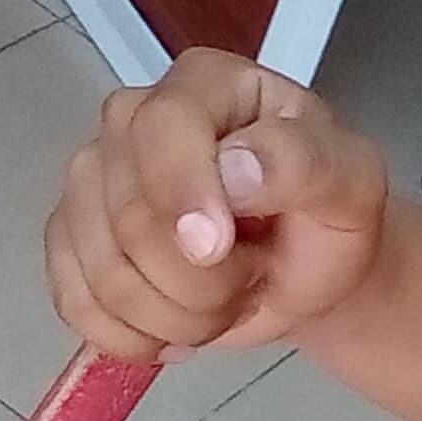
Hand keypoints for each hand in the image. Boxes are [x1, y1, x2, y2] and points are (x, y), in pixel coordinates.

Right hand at [44, 48, 389, 361]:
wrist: (307, 266)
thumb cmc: (326, 215)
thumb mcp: (350, 183)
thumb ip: (304, 163)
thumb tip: (237, 166)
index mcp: (205, 85)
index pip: (162, 126)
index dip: (184, 193)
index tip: (220, 247)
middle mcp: (132, 121)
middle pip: (130, 215)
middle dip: (201, 279)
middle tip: (251, 276)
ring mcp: (92, 181)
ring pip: (104, 272)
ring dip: (177, 315)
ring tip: (224, 298)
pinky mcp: (70, 241)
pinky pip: (78, 304)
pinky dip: (135, 335)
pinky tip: (178, 324)